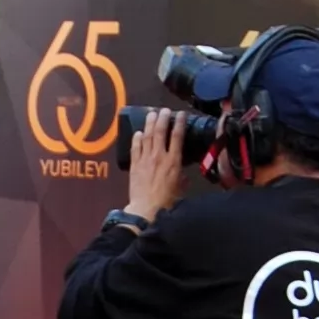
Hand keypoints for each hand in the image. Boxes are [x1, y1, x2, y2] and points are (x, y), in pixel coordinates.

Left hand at [125, 108, 187, 223]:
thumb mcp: (180, 188)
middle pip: (160, 131)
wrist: (146, 209)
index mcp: (173, 161)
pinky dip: (136, 138)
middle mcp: (159, 156)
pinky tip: (138, 132)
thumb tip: (183, 175)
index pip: (177, 136)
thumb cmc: (166, 201)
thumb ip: (182, 178)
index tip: (180, 114)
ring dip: (149, 123)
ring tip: (151, 114)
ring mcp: (145, 159)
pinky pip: (135, 147)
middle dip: (162, 118)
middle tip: (163, 110)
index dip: (179, 123)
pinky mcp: (134, 164)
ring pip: (147, 136)